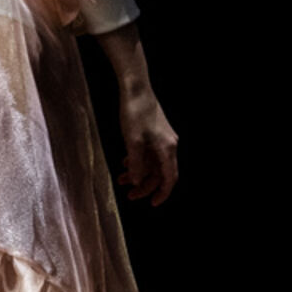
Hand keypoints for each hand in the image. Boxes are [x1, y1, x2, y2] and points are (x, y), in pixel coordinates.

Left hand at [115, 87, 178, 205]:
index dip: (162, 193)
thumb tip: (137, 181)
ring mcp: (162, 139)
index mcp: (167, 149)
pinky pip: (149, 154)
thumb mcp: (132, 142)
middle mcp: (169, 145)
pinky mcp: (155, 133)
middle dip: (145, 185)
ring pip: (152, 164)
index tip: (152, 204)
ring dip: (138, 173)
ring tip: (122, 180)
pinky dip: (138, 161)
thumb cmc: (135, 113)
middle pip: (160, 173)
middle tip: (130, 195)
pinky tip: (124, 163)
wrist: (136, 88)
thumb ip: (136, 164)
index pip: (169, 178)